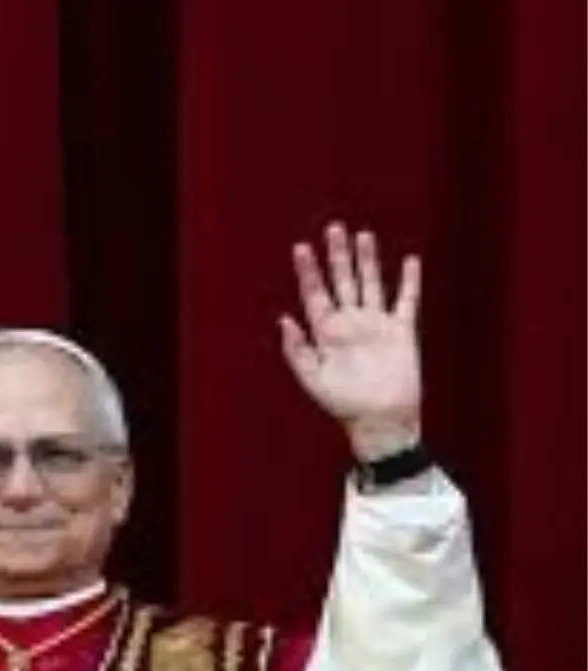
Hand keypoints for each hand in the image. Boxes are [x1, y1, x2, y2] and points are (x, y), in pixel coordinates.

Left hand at [279, 222, 421, 461]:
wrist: (381, 421)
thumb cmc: (344, 404)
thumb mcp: (313, 379)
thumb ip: (296, 350)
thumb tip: (284, 319)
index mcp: (326, 332)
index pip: (315, 294)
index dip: (308, 271)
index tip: (301, 248)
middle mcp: (350, 323)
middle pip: (342, 280)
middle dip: (337, 255)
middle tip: (333, 228)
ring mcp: (376, 324)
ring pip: (371, 283)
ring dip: (367, 260)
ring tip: (362, 235)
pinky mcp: (401, 332)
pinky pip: (406, 301)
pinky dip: (408, 281)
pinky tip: (409, 261)